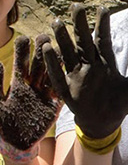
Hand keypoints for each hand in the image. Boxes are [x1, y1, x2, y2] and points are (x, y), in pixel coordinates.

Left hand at [0, 34, 61, 150]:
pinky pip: (62, 88)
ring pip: (51, 72)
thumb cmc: (4, 126)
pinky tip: (70, 67)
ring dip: (55, 60)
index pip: (20, 64)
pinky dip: (65, 78)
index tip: (23, 38)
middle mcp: (33, 86)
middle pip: (38, 64)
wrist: (18, 144)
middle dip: (41, 50)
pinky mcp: (56, 103)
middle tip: (45, 35)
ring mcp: (45, 93)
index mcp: (18, 85)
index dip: (21, 52)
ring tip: (59, 46)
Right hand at [42, 4, 127, 138]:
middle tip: (76, 6)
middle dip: (80, 24)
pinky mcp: (67, 88)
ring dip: (63, 38)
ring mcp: (77, 75)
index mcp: (106, 62)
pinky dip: (53, 62)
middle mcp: (90, 65)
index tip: (102, 8)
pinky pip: (57, 73)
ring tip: (56, 21)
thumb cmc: (119, 103)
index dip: (102, 24)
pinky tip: (47, 48)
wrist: (105, 122)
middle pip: (84, 41)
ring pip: (69, 53)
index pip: (103, 39)